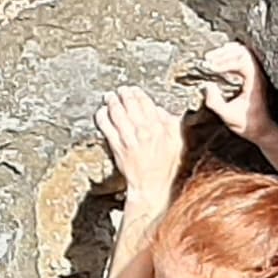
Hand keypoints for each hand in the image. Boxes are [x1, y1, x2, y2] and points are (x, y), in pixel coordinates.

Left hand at [98, 86, 186, 204]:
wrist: (151, 187)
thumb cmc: (165, 167)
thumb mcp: (176, 143)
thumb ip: (170, 123)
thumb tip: (159, 110)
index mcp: (160, 127)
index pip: (146, 102)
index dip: (138, 94)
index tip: (134, 90)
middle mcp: (144, 130)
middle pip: (130, 103)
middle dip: (124, 94)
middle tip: (120, 90)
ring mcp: (129, 138)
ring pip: (117, 112)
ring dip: (112, 101)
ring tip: (109, 97)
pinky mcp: (117, 146)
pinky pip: (106, 126)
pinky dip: (102, 116)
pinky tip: (101, 112)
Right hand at [188, 39, 276, 138]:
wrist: (262, 130)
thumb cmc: (248, 124)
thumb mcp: (228, 116)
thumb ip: (215, 102)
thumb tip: (206, 86)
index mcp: (255, 82)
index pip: (243, 62)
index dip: (226, 62)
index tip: (212, 67)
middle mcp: (257, 75)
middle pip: (243, 52)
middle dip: (224, 54)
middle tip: (208, 58)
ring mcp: (255, 75)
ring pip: (243, 53)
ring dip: (226, 53)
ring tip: (211, 57)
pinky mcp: (252, 77)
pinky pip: (243, 59)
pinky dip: (230, 56)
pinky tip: (219, 61)